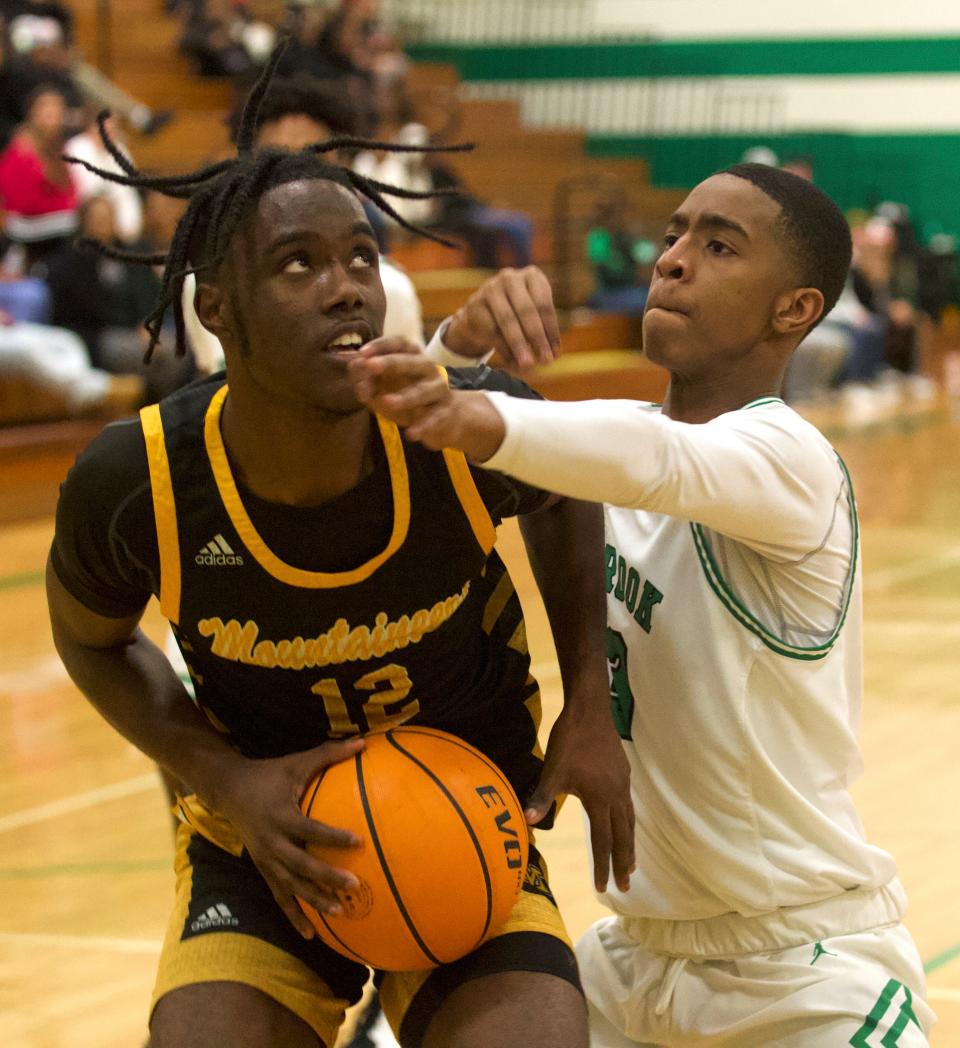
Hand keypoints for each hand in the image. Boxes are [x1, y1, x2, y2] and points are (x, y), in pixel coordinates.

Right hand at [215, 738, 364, 938]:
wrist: (228, 789)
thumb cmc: (270, 773)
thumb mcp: (298, 761)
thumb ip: (330, 753)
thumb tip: (364, 742)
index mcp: (280, 814)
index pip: (309, 829)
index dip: (331, 836)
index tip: (356, 841)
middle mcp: (271, 841)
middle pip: (300, 864)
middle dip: (326, 876)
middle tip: (354, 884)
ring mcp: (265, 858)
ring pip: (290, 885)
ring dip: (314, 899)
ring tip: (340, 912)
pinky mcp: (262, 869)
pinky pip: (279, 896)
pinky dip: (294, 916)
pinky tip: (311, 935)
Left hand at [350, 337, 506, 460]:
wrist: (446, 418)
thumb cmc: (409, 397)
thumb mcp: (384, 388)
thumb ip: (366, 379)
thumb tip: (352, 367)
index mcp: (412, 357)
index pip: (399, 343)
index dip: (381, 345)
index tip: (363, 352)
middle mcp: (428, 369)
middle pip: (412, 361)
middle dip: (391, 362)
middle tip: (370, 366)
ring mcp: (439, 390)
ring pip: (425, 390)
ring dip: (406, 396)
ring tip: (386, 402)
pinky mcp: (446, 412)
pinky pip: (436, 418)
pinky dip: (424, 426)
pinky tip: (412, 434)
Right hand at [442, 266, 559, 368]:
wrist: (480, 312)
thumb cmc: (515, 313)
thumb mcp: (533, 314)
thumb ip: (543, 330)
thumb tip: (554, 354)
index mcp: (532, 276)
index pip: (544, 304)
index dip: (551, 331)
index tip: (556, 354)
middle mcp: (510, 278)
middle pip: (526, 311)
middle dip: (537, 338)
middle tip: (545, 361)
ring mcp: (490, 289)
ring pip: (507, 321)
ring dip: (519, 345)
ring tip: (528, 364)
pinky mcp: (475, 305)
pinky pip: (492, 330)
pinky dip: (504, 348)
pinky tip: (512, 360)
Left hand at [525, 704, 634, 892]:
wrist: (589, 711)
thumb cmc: (569, 741)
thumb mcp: (552, 770)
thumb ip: (542, 797)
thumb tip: (527, 821)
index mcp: (600, 800)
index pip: (603, 841)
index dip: (603, 866)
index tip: (604, 888)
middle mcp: (617, 795)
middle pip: (623, 836)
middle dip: (623, 862)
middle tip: (626, 886)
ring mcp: (623, 783)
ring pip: (630, 821)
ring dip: (630, 843)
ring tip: (631, 862)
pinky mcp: (623, 772)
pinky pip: (629, 805)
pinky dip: (629, 821)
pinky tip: (624, 822)